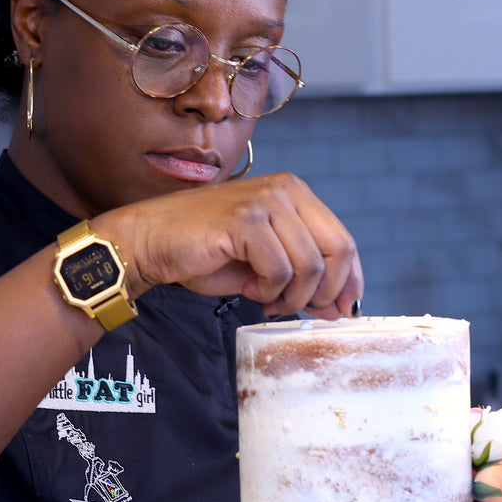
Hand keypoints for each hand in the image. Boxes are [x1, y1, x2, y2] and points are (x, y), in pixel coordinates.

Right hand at [97, 173, 362, 318]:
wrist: (152, 242)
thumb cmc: (205, 252)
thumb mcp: (265, 264)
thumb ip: (304, 277)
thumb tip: (341, 306)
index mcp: (294, 193)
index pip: (343, 239)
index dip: (349, 279)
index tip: (342, 308)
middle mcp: (285, 190)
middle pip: (337, 250)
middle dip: (326, 292)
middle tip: (304, 311)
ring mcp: (266, 201)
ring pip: (309, 265)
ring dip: (292, 296)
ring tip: (267, 299)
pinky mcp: (245, 219)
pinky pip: (279, 269)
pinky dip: (269, 289)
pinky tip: (251, 289)